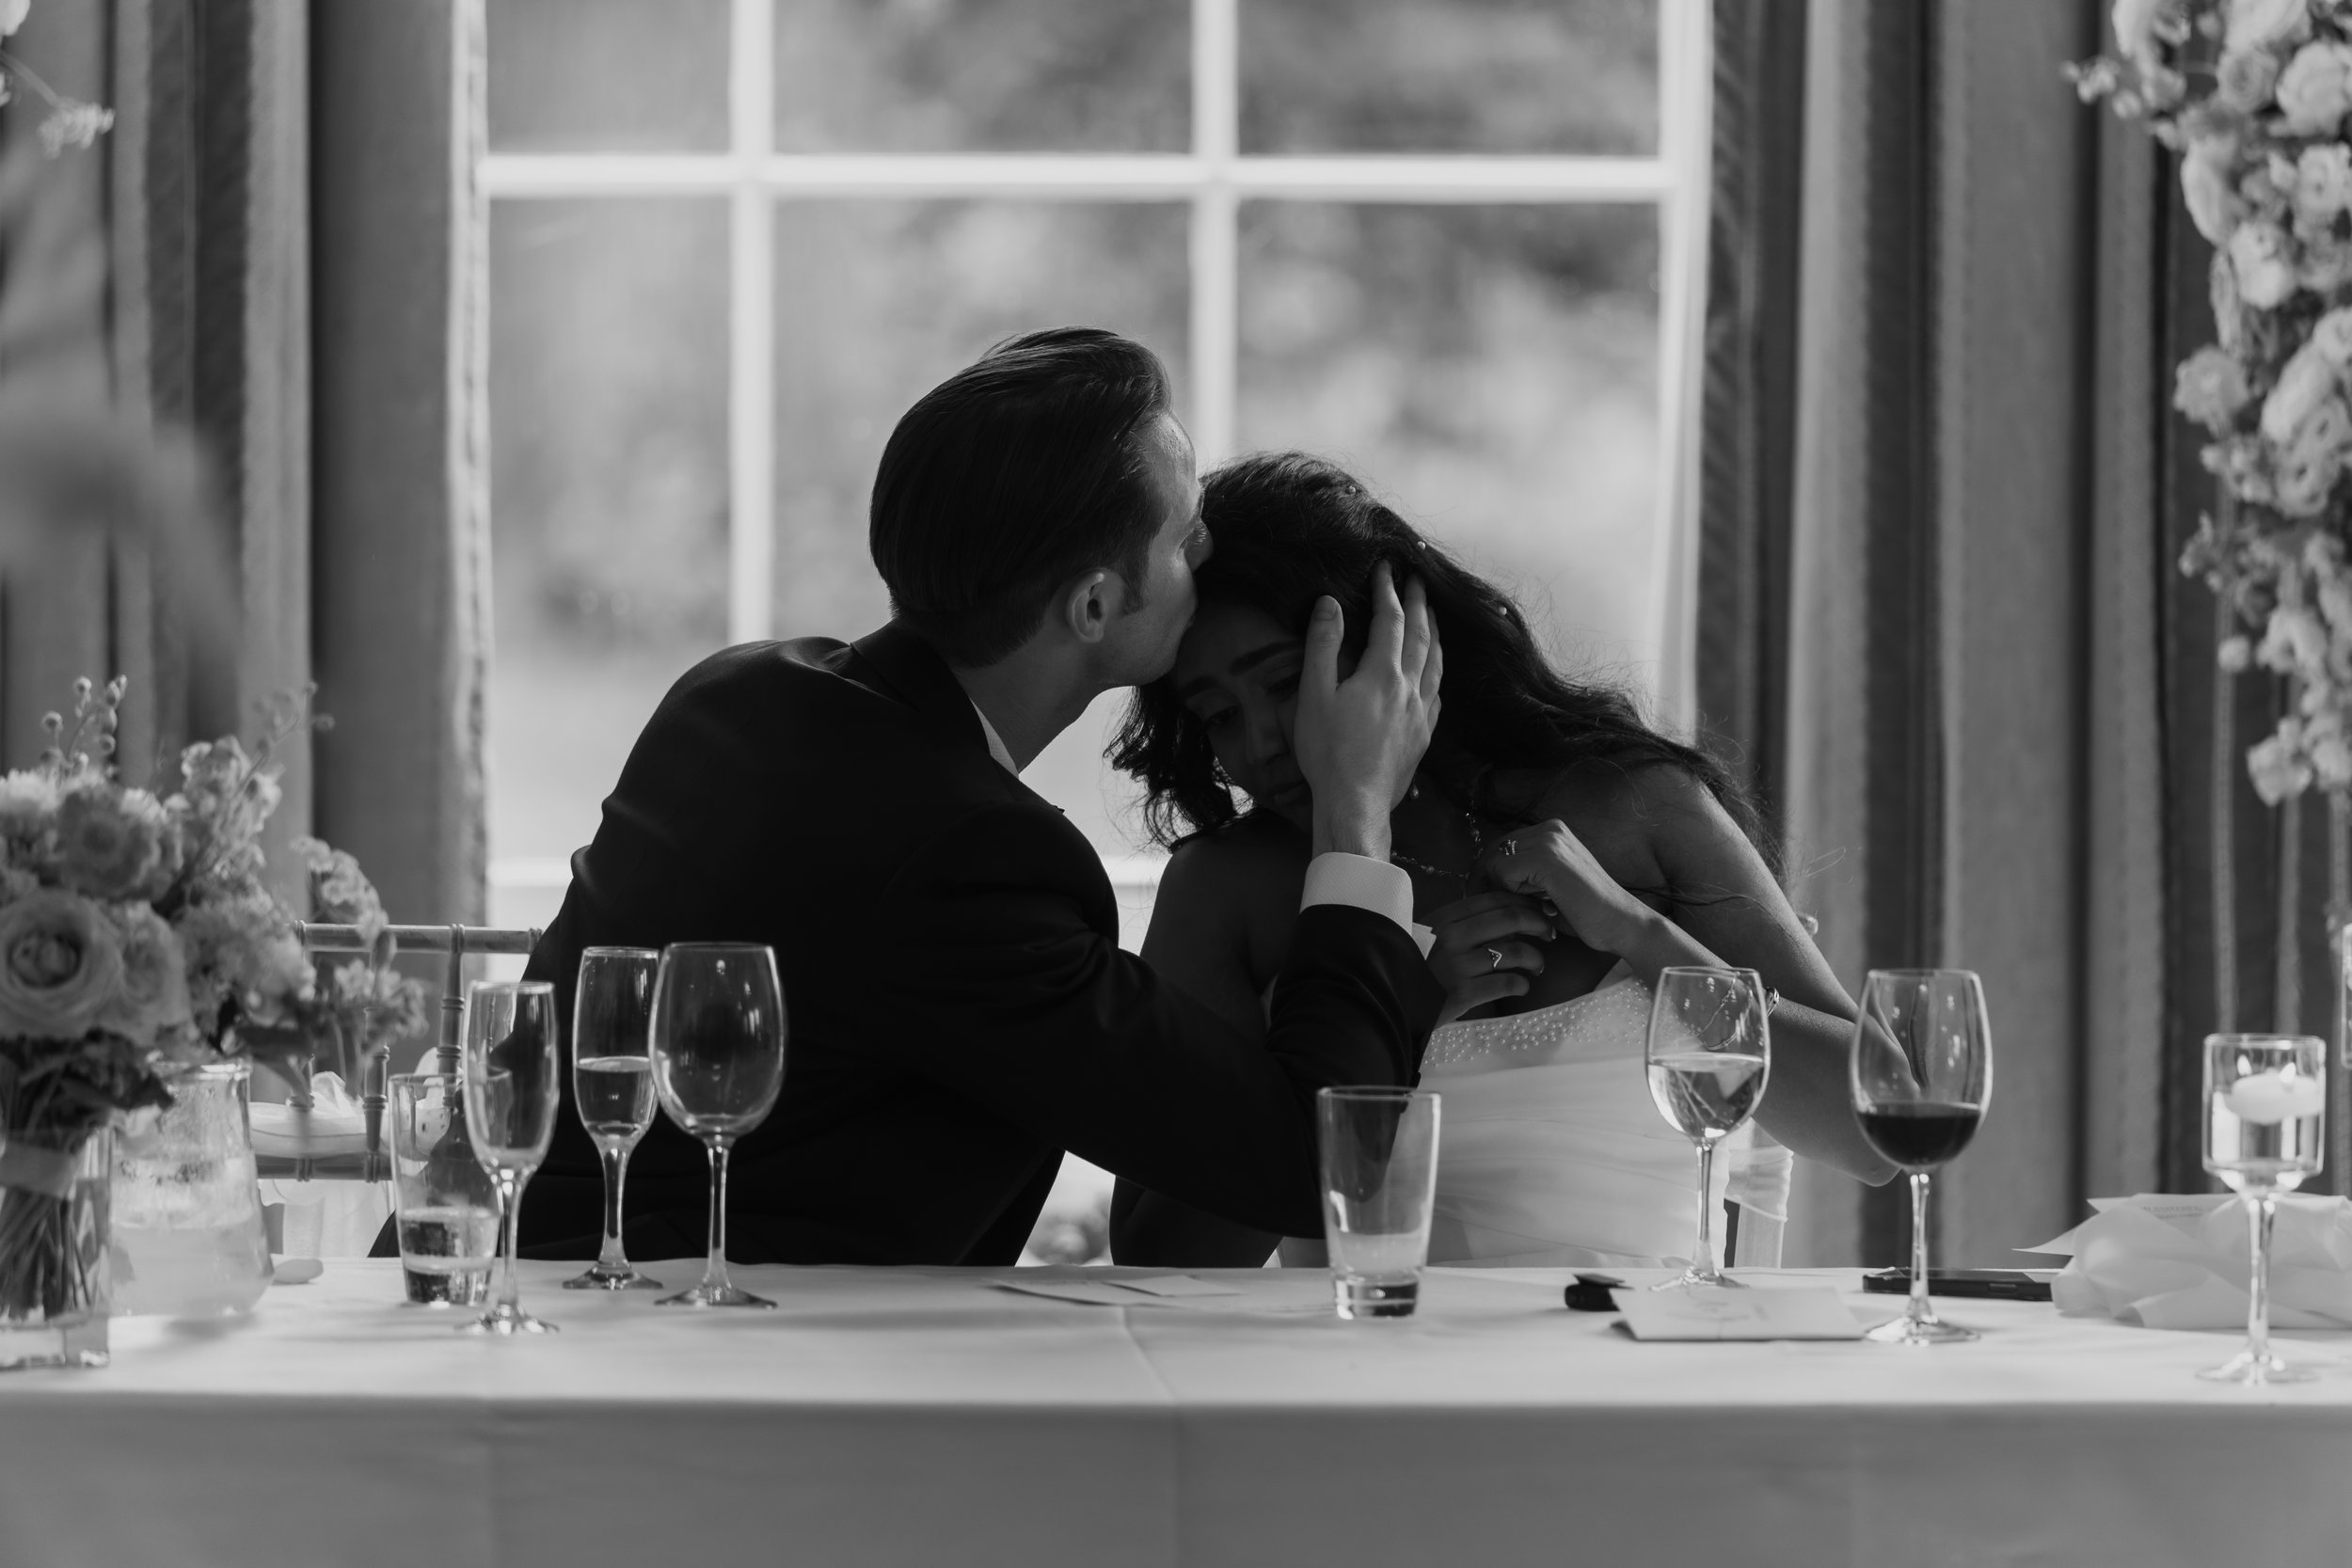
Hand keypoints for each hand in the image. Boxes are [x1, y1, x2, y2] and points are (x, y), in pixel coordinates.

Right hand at [1293, 562, 1442, 859]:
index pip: (1390, 621)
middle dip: (1419, 605)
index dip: (1388, 592)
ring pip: (1435, 664)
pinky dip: (1436, 672)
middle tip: (1419, 581)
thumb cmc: (1328, 751)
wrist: (1355, 803)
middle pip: (1421, 637)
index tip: (1387, 569)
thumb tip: (1330, 602)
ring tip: (1432, 618)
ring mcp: (1420, 714)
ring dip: (1434, 635)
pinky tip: (1433, 674)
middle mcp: (1409, 689)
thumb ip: (1322, 644)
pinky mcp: (1423, 737)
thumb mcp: (1314, 694)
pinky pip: (1437, 694)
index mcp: (1382, 674)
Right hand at [1425, 891, 1555, 1024]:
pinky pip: (1507, 983)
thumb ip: (1459, 923)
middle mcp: (1453, 936)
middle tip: (1549, 933)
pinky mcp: (1464, 993)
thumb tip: (1503, 918)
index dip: (1523, 902)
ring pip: (1515, 951)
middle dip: (1538, 923)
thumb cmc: (1414, 965)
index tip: (1538, 910)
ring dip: (1535, 957)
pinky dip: (1522, 984)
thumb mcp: (1429, 935)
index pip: (1495, 900)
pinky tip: (1522, 986)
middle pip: (1511, 919)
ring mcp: (1459, 964)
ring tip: (1538, 965)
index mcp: (1446, 917)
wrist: (1389, 998)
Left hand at [1476, 818, 1654, 959]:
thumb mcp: (1548, 884)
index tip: (1486, 893)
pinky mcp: (1546, 858)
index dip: (1490, 871)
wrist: (1619, 923)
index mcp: (1552, 830)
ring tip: (1531, 904)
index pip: (1502, 844)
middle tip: (1494, 903)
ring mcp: (1549, 840)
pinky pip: (1504, 873)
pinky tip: (1539, 903)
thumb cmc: (1585, 911)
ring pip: (1496, 862)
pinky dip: (1513, 893)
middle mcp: (1550, 828)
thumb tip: (1483, 879)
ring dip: (1505, 888)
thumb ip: (1523, 873)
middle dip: (1488, 879)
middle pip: (1494, 850)